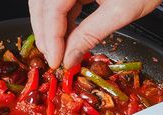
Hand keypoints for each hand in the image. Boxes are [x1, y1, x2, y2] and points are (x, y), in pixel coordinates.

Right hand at [28, 0, 162, 68]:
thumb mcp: (120, 12)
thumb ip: (90, 35)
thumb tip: (69, 57)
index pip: (51, 8)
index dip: (51, 38)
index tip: (55, 61)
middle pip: (42, 4)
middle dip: (46, 34)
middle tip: (54, 59)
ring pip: (47, 2)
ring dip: (50, 27)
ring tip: (59, 50)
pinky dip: (61, 18)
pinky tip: (68, 35)